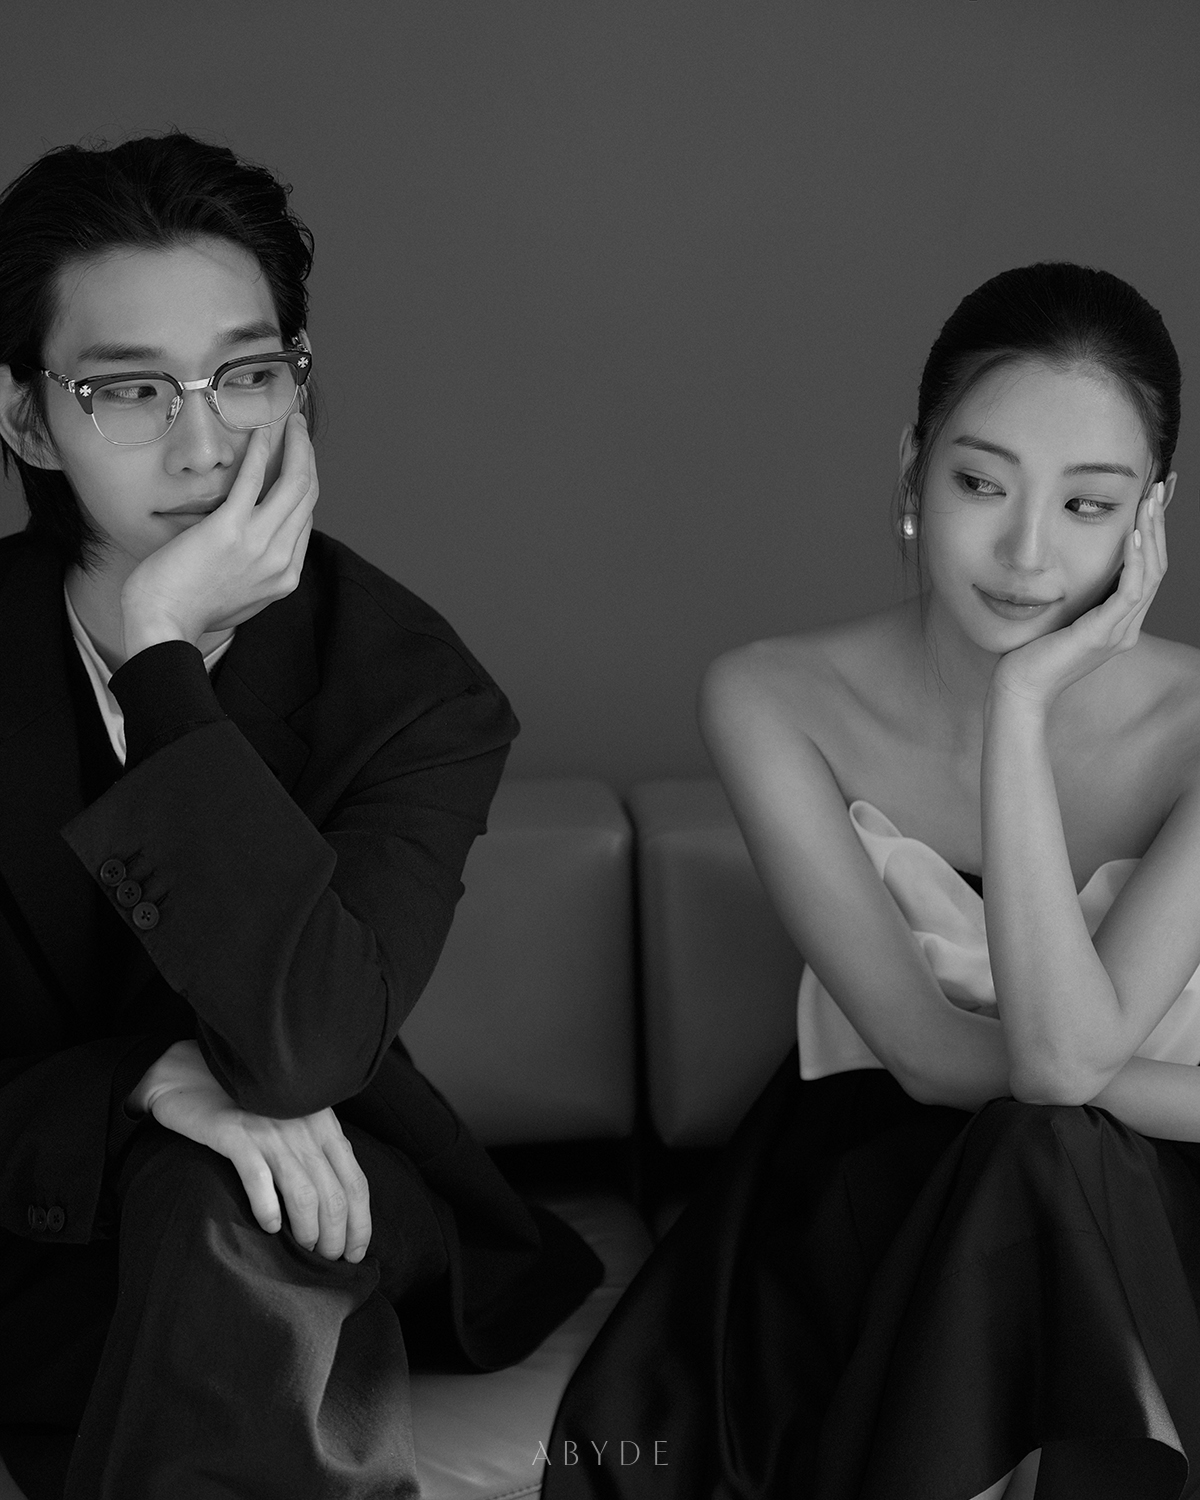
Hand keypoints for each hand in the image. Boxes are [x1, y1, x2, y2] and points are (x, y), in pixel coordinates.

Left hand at [121, 411, 317, 655]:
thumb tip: (255, 549)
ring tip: (291, 422)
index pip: (305, 519)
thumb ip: (256, 572)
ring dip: (296, 445)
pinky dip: (263, 450)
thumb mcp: (239, 598)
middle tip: (300, 430)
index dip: (304, 484)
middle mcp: (282, 559)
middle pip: (308, 496)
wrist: (164, 626)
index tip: (296, 460)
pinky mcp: (230, 529)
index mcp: (286, 576)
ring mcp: (260, 544)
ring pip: (296, 483)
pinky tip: (262, 431)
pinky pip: (255, 479)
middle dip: (308, 456)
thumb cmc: (190, 613)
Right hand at [130, 1040, 370, 1261]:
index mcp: (324, 1125)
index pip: (355, 1181)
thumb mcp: (293, 1122)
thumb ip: (314, 1153)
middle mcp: (303, 1127)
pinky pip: (259, 1178)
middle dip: (336, 1235)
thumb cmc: (246, 1107)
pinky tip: (268, 1226)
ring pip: (303, 1193)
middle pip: (334, 1193)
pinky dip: (268, 1208)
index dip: (360, 1222)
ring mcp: (270, 1130)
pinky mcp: (235, 1134)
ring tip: (302, 1248)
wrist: (191, 1075)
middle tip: (326, 1259)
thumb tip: (336, 1209)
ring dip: (307, 1230)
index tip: (355, 1253)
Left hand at [989, 483, 1166, 710]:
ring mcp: (1117, 633)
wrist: (1018, 690)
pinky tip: (1132, 535)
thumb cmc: (1029, 654)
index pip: (1149, 571)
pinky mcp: (1101, 635)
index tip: (1153, 498)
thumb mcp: (1060, 616)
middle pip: (1158, 567)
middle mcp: (1126, 627)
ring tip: (1149, 501)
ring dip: (1151, 534)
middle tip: (1159, 487)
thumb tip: (1073, 564)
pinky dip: (1134, 562)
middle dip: (1158, 525)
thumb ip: (1076, 596)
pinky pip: (1128, 593)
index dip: (1154, 534)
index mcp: (1120, 623)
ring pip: (1151, 575)